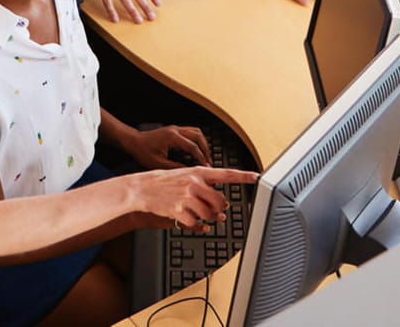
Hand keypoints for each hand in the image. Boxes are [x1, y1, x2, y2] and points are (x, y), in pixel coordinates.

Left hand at [124, 124, 210, 168]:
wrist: (133, 142)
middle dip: (206, 149)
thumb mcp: (157, 164)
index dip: (201, 157)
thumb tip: (188, 171)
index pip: (193, 147)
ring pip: (196, 131)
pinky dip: (197, 140)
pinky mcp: (174, 130)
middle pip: (198, 136)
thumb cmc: (142, 152)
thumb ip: (174, 167)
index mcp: (172, 137)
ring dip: (203, 143)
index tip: (206, 166)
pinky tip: (197, 149)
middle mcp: (175, 130)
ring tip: (205, 155)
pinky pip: (191, 131)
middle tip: (208, 161)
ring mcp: (175, 129)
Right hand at [135, 167, 258, 230]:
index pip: (226, 174)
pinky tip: (196, 223)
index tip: (256, 177)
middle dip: (220, 207)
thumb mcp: (185, 174)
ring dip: (209, 217)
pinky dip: (198, 226)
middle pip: (219, 200)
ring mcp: (186, 197)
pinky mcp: (178, 211)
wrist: (142, 188)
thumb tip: (220, 199)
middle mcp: (194, 184)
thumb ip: (203, 184)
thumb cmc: (164, 182)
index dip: (243, 176)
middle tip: (219, 209)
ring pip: (209, 213)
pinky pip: (195, 223)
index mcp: (197, 172)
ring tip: (203, 215)